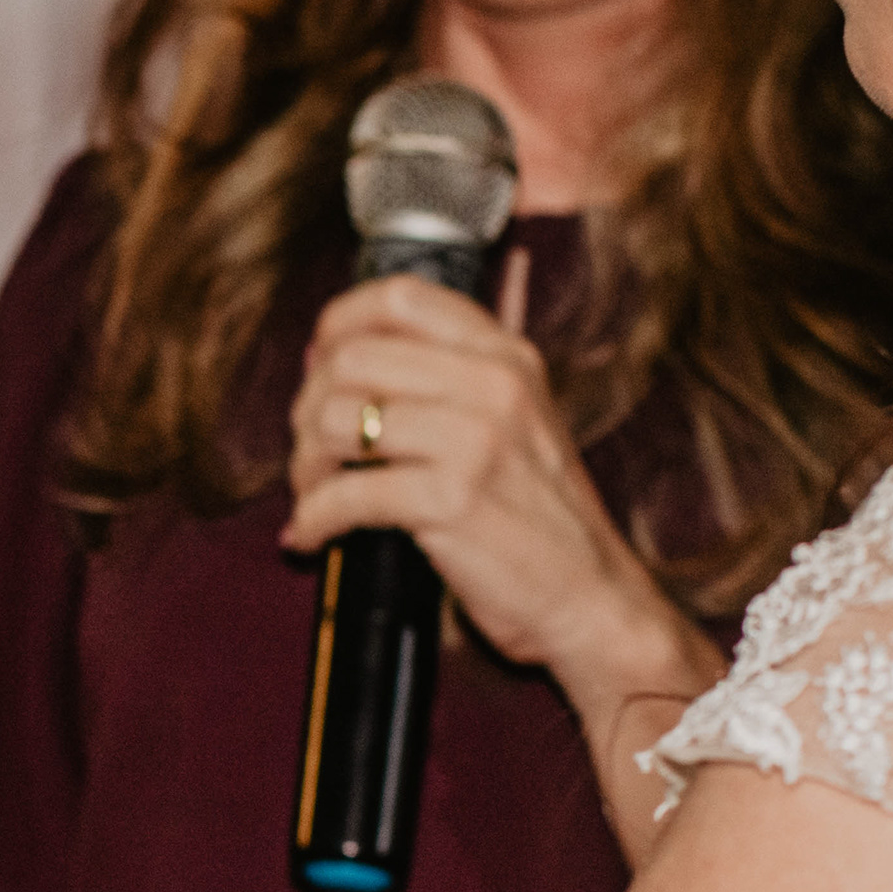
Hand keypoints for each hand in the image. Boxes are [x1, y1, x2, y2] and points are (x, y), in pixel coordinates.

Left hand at [282, 274, 721, 855]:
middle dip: (307, 409)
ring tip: (313, 497)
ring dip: (303, 467)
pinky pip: (342, 495)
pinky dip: (310, 521)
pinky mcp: (451, 501)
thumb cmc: (532, 515)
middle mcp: (493, 384)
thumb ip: (441, 379)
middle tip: (311, 455)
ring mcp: (475, 440)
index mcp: (505, 354)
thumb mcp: (510, 420)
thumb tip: (330, 353)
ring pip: (335, 419)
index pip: (399, 295)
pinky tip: (312, 538)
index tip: (317, 367)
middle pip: (349, 358)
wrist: (589, 596)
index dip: (337, 324)